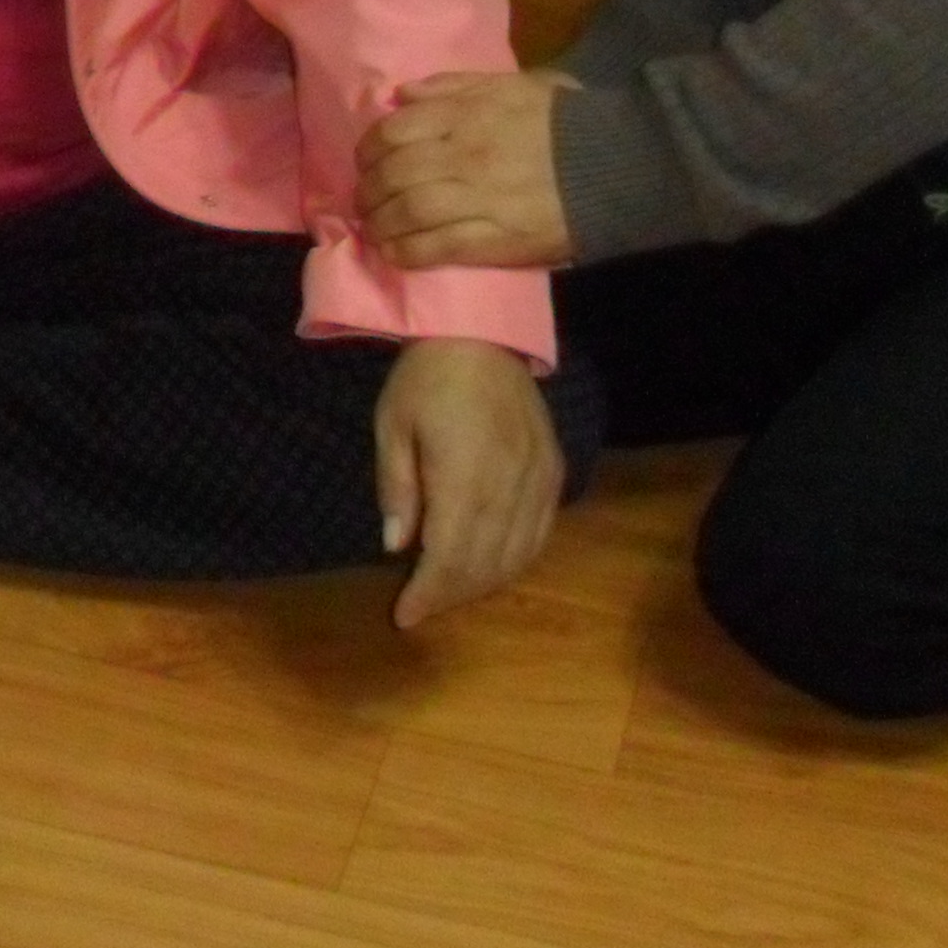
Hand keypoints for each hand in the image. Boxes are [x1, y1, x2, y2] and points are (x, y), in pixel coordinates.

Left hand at [358, 69, 578, 271]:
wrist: (615, 166)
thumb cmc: (563, 121)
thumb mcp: (511, 85)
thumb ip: (453, 85)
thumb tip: (400, 94)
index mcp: (466, 114)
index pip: (395, 130)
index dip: (370, 149)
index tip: (366, 161)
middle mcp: (464, 154)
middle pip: (395, 173)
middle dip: (369, 190)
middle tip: (364, 201)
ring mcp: (478, 198)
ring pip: (408, 211)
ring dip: (381, 223)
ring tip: (374, 230)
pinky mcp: (494, 239)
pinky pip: (437, 247)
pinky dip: (407, 252)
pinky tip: (395, 254)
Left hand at [372, 336, 565, 631]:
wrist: (483, 331)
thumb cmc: (427, 377)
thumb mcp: (392, 425)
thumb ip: (397, 487)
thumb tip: (396, 546)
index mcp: (465, 475)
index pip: (450, 556)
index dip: (429, 593)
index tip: (405, 617)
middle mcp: (509, 484)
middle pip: (485, 564)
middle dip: (451, 594)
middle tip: (422, 605)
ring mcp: (539, 478)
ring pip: (517, 554)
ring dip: (484, 583)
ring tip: (451, 591)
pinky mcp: (554, 470)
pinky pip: (541, 532)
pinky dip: (517, 559)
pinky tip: (494, 567)